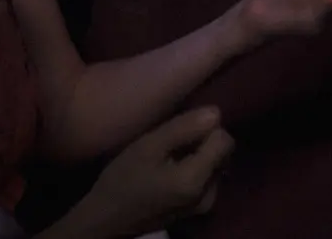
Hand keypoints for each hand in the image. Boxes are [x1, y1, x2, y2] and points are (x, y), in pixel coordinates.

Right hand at [78, 108, 235, 235]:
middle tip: (172, 142)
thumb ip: (184, 128)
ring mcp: (206, 205)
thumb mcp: (148, 146)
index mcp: (196, 180)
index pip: (224, 140)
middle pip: (223, 152)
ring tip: (170, 156)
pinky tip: (172, 170)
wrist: (107, 219)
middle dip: (203, 141)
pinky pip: (208, 177)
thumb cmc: (123, 180)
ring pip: (216, 163)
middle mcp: (210, 195)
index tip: (180, 130)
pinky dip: (196, 168)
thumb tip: (217, 112)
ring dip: (199, 154)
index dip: (206, 128)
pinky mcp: (199, 209)